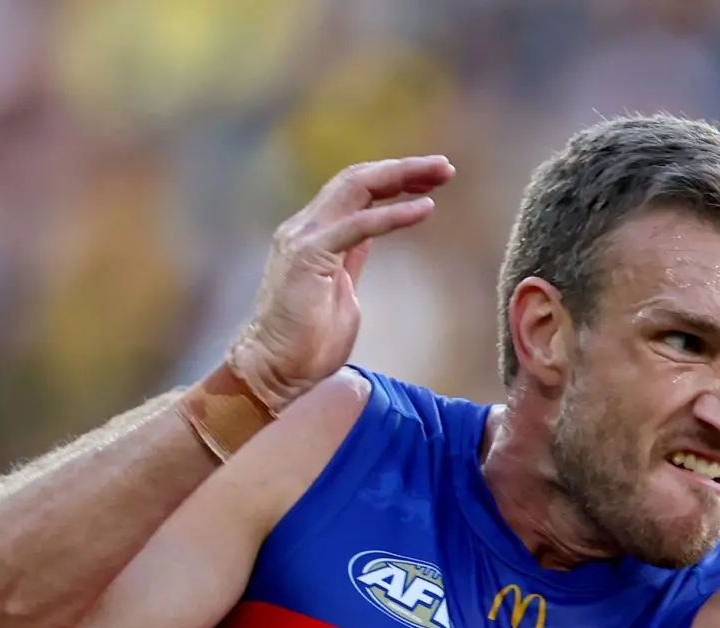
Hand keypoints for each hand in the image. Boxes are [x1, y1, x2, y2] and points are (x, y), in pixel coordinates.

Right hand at [228, 156, 454, 410]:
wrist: (275, 370)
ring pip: (356, 188)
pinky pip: (358, 226)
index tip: (432, 179)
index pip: (355, 191)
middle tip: (445, 166)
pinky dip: (394, 214)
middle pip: (357, 180)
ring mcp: (304, 238)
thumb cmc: (308, 341)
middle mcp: (305, 227)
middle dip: (403, 169)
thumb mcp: (342, 289)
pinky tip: (426, 208)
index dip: (393, 180)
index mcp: (314, 234)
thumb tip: (368, 237)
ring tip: (441, 173)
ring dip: (402, 177)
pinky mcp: (309, 256)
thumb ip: (351, 258)